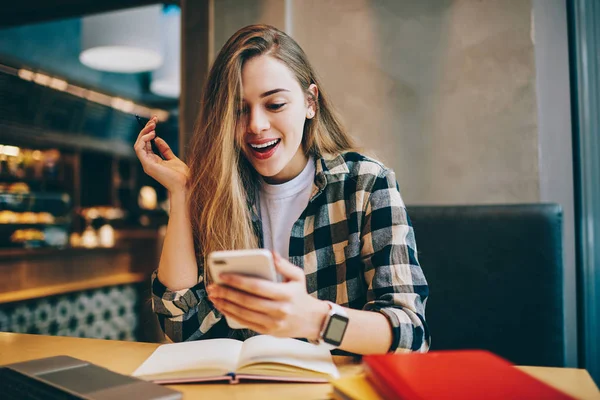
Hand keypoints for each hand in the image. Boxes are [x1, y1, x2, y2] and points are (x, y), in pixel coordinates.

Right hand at [133, 116, 188, 193]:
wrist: (185, 185)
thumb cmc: (181, 175)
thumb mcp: (173, 158)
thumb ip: (165, 149)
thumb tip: (157, 138)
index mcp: (153, 161)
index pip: (146, 143)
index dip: (149, 131)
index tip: (155, 120)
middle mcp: (148, 162)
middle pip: (141, 142)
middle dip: (146, 129)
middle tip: (154, 119)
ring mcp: (146, 164)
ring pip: (138, 144)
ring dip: (144, 132)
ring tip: (153, 125)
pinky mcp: (147, 165)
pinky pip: (139, 149)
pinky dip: (143, 140)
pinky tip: (152, 134)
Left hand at [207, 251, 328, 339]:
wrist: (311, 320)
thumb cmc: (300, 294)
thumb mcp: (297, 276)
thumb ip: (283, 264)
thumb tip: (270, 253)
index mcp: (285, 294)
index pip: (257, 286)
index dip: (238, 281)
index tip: (222, 275)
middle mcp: (279, 309)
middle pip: (247, 301)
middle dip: (226, 293)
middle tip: (212, 287)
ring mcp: (273, 323)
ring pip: (243, 313)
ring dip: (225, 305)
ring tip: (213, 297)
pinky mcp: (268, 331)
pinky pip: (245, 323)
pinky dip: (231, 315)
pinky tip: (222, 307)